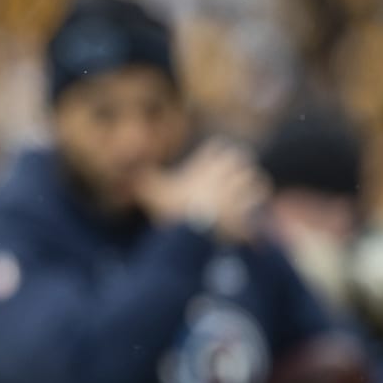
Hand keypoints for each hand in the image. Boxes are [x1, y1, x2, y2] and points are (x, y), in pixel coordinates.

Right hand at [138, 141, 268, 243]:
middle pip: (243, 163)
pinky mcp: (244, 221)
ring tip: (253, 192)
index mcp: (205, 171)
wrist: (192, 232)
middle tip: (238, 172)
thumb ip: (142, 181)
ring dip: (256, 188)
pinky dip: (254, 228)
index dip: (219, 151)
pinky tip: (253, 234)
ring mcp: (238, 200)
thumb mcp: (153, 192)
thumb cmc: (172, 208)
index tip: (217, 154)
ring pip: (258, 185)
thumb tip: (125, 173)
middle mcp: (225, 181)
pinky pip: (254, 221)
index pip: (219, 149)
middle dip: (242, 167)